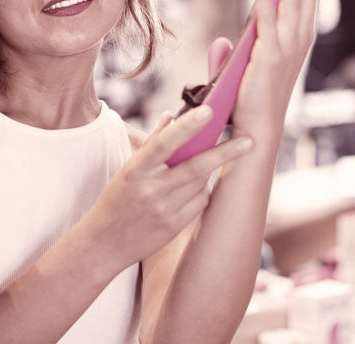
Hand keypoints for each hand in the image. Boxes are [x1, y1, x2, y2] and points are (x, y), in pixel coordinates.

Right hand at [83, 107, 254, 268]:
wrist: (104, 243)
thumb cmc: (116, 200)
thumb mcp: (127, 169)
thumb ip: (151, 142)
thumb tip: (170, 115)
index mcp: (136, 169)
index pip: (165, 142)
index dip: (188, 125)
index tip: (209, 111)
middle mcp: (151, 189)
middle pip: (196, 166)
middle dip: (225, 152)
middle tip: (250, 141)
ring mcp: (164, 209)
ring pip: (201, 184)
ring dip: (208, 172)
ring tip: (202, 168)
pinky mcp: (174, 226)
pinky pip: (200, 202)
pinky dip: (202, 192)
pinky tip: (192, 190)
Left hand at [231, 0, 319, 140]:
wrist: (257, 129)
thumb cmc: (252, 102)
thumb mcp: (244, 71)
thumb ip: (234, 53)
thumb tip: (222, 41)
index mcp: (298, 41)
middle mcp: (299, 41)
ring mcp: (287, 48)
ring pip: (291, 1)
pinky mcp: (270, 56)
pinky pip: (267, 19)